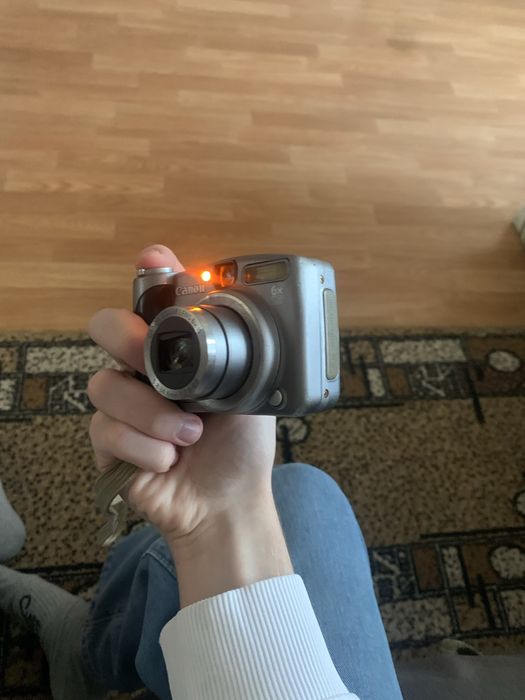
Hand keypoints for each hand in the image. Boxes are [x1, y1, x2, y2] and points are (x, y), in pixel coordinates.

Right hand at [87, 245, 276, 545]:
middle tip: (154, 360)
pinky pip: (107, 430)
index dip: (149, 274)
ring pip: (106, 384)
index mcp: (178, 349)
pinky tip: (170, 459)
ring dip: (152, 414)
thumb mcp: (253, 392)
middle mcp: (144, 367)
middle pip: (107, 327)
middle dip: (128, 338)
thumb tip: (235, 305)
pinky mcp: (108, 441)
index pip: (153, 300)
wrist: (230, 500)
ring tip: (190, 435)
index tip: (154, 258)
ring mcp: (123, 403)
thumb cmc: (241, 444)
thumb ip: (239, 350)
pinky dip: (145, 448)